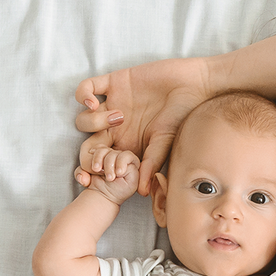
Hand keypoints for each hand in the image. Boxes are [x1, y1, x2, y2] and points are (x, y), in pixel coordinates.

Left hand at [75, 58, 211, 195]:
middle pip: (87, 144)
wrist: (192, 86)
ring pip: (83, 119)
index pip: (102, 160)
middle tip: (99, 155)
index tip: (97, 173)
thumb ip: (149, 165)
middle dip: (88, 152)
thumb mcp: (164, 143)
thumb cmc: (182, 116)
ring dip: (93, 122)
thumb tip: (141, 192)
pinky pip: (85, 88)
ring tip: (118, 118)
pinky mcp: (113, 83)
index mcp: (126, 144)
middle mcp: (115, 127)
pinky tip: (94, 103)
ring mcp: (112, 105)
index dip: (94, 168)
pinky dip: (83, 95)